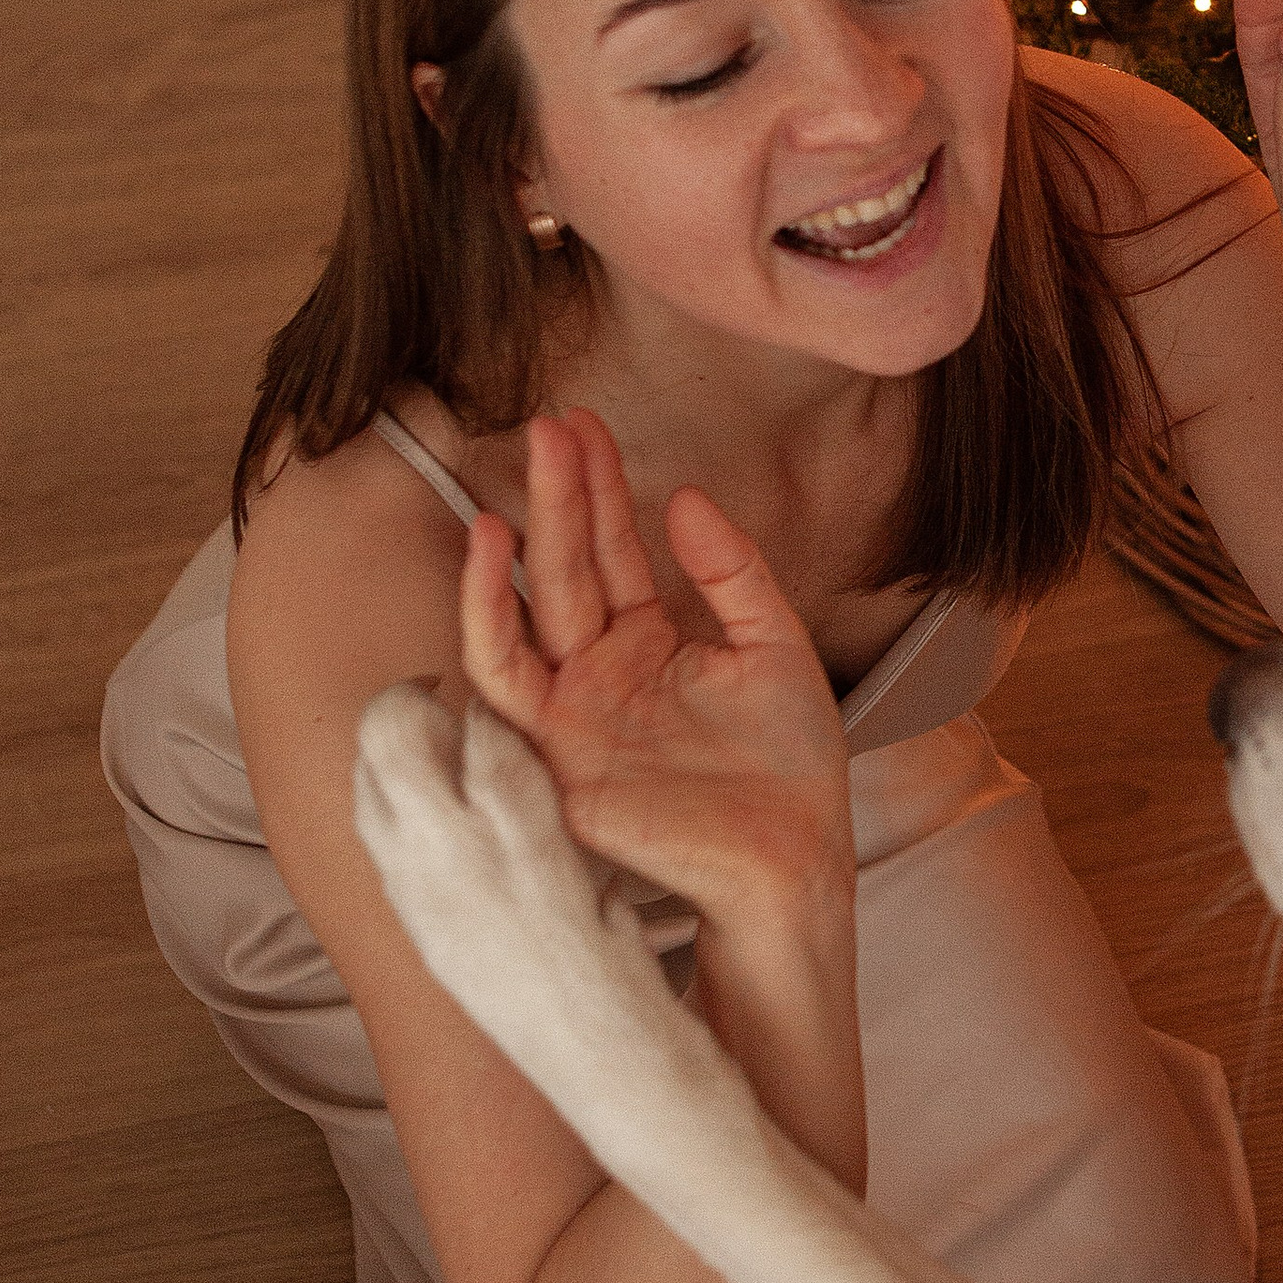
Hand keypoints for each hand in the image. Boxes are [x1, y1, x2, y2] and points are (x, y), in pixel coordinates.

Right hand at [457, 409, 853, 949]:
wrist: (795, 861)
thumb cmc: (790, 769)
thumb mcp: (775, 646)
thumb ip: (733, 572)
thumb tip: (685, 495)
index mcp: (648, 645)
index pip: (613, 551)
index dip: (601, 487)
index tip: (586, 421)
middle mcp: (599, 674)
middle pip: (568, 568)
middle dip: (560, 495)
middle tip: (552, 421)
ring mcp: (572, 714)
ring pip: (529, 612)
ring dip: (520, 542)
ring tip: (522, 472)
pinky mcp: (555, 755)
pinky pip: (506, 679)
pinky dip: (488, 616)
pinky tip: (493, 552)